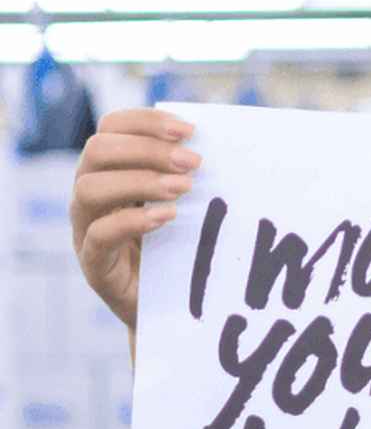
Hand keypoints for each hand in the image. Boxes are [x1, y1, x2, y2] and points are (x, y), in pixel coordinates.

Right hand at [70, 108, 198, 330]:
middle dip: (148, 150)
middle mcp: (91, 194)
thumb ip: (191, 170)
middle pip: (97, 151)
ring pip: (90, 189)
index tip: (190, 130)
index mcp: (111, 170)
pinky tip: (168, 216)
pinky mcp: (94, 264)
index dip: (147, 121)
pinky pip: (98, 235)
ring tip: (184, 188)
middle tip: (194, 163)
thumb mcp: (186, 201)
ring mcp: (86, 229)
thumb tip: (227, 138)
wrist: (173, 307)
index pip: (112, 127)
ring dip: (141, 180)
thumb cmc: (183, 244)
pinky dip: (133, 220)